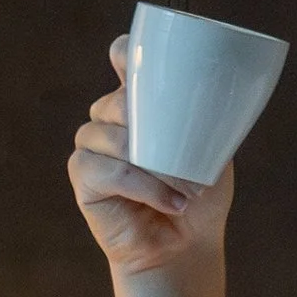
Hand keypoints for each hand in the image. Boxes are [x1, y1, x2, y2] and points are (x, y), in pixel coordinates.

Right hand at [69, 37, 231, 279]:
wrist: (186, 245)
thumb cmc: (199, 194)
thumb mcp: (213, 150)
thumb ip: (205, 121)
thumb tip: (207, 102)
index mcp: (142, 103)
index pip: (123, 59)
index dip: (125, 51)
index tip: (136, 55)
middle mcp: (111, 119)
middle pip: (116, 100)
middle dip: (149, 123)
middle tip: (185, 154)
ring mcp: (93, 147)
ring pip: (109, 134)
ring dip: (150, 161)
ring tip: (185, 186)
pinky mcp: (83, 178)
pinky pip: (106, 169)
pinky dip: (141, 185)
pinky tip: (169, 200)